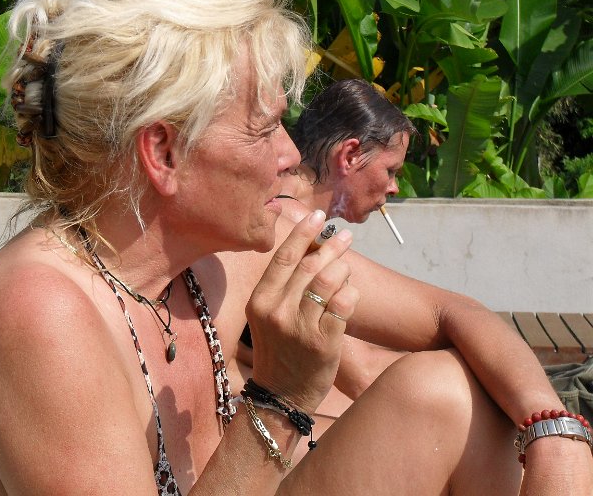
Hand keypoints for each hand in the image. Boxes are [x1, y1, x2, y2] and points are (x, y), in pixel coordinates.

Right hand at [245, 209, 358, 412]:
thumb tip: (309, 245)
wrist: (281, 396)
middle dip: (332, 246)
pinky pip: (344, 305)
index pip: (282, 257)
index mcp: (259, 300)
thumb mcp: (267, 315)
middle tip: (346, 237)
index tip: (318, 215)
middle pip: (310, 265)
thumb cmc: (278, 349)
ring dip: (343, 270)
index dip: (303, 232)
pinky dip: (351, 294)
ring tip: (346, 270)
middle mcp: (277, 311)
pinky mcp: (323, 342)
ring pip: (329, 281)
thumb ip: (283, 284)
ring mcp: (300, 328)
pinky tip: (351, 293)